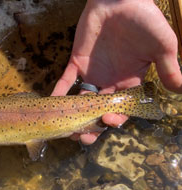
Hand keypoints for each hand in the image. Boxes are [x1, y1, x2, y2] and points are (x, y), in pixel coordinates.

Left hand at [52, 0, 181, 143]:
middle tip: (81, 137)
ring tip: (65, 128)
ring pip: (80, 102)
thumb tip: (180, 91)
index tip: (108, 121)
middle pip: (98, 112)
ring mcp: (92, 75)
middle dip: (90, 126)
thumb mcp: (162, 45)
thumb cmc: (144, 20)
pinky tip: (52, 103)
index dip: (115, 119)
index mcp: (129, 84)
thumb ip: (167, 69)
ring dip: (73, 115)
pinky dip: (58, 92)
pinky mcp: (76, 64)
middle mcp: (109, 84)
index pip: (121, 110)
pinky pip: (66, 81)